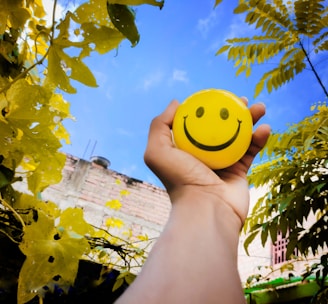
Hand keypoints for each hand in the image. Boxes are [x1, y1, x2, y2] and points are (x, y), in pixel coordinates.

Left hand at [144, 98, 269, 224]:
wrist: (206, 209)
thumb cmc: (180, 180)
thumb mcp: (157, 151)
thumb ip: (160, 125)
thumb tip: (176, 103)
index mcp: (185, 149)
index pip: (195, 122)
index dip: (206, 107)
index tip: (216, 95)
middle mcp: (202, 155)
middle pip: (218, 127)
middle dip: (231, 111)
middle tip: (240, 99)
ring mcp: (221, 163)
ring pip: (238, 136)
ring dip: (250, 119)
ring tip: (259, 107)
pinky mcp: (238, 172)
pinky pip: (250, 151)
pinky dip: (259, 138)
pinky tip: (264, 128)